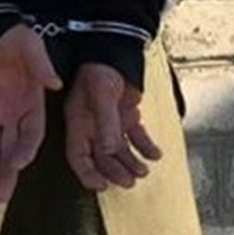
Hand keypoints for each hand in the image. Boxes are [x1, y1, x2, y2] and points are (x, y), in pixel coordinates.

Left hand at [0, 24, 61, 204]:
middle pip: (11, 149)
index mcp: (32, 103)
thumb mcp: (31, 47)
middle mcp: (13, 114)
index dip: (26, 150)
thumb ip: (41, 65)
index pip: (32, 134)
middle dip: (7, 172)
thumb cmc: (13, 39)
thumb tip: (55, 83)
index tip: (20, 163)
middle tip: (3, 195)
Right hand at [63, 63, 161, 191]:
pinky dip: (146, 146)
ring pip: (119, 150)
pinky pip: (135, 136)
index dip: (87, 173)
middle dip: (115, 172)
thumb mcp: (101, 93)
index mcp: (78, 120)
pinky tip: (155, 154)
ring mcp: (110, 121)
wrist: (117, 48)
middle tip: (129, 182)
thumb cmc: (101, 66)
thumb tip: (110, 150)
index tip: (101, 186)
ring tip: (143, 171)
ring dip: (131, 162)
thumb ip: (106, 122)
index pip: (78, 155)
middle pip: (101, 157)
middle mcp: (92, 125)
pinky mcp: (126, 115)